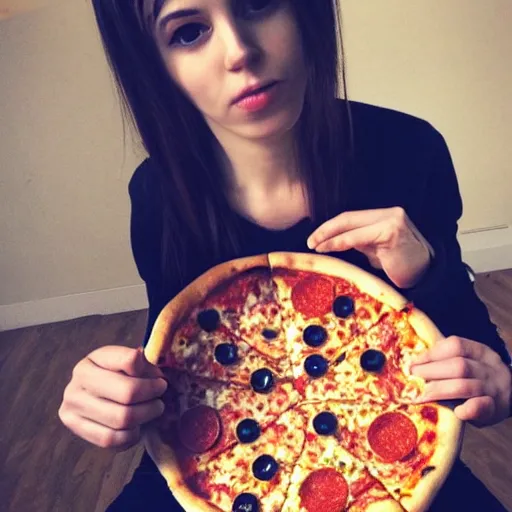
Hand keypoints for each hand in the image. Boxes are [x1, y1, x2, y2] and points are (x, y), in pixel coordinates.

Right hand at [59, 346, 166, 450]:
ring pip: (121, 419)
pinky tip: (136, 427)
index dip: (151, 372)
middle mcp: (77, 383)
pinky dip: (131, 435)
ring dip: (145, 415)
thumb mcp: (128, 363)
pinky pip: (111, 439)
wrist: (93, 394)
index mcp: (92, 360)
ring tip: (152, 409)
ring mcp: (72, 408)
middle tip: (160, 396)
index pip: (129, 361)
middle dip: (151, 395)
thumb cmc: (117, 376)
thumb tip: (155, 376)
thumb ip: (143, 364)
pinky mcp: (76, 429)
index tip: (160, 379)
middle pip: (127, 393)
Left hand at [307, 207, 432, 288]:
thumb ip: (359, 241)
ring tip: (316, 246)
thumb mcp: (376, 250)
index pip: (351, 217)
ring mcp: (391, 220)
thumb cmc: (400, 266)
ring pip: (350, 225)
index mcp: (385, 215)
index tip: (315, 237)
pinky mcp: (391, 232)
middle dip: (325, 229)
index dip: (330, 226)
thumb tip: (334, 240)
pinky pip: (357, 237)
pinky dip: (338, 242)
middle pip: (348, 217)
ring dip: (328, 236)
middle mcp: (389, 213)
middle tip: (310, 241)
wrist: (425, 276)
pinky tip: (327, 247)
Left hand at [411, 336, 511, 426]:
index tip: (413, 363)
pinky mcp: (495, 410)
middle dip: (431, 371)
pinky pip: (480, 408)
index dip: (431, 354)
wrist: (511, 396)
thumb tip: (414, 364)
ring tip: (421, 395)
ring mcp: (494, 389)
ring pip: (464, 387)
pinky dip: (465, 409)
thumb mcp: (470, 362)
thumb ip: (448, 360)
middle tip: (413, 377)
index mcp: (481, 352)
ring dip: (438, 390)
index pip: (455, 345)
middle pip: (459, 366)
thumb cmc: (479, 378)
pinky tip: (454, 411)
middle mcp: (490, 369)